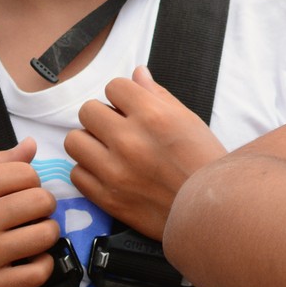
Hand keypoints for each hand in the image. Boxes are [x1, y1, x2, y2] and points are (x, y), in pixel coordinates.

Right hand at [0, 138, 60, 286]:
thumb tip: (32, 145)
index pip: (28, 174)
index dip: (30, 182)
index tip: (20, 194)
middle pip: (42, 201)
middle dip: (42, 206)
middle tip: (29, 215)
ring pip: (46, 234)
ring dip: (45, 233)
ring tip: (32, 236)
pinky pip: (38, 273)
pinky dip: (43, 265)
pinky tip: (32, 260)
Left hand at [65, 66, 227, 239]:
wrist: (210, 213)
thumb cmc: (205, 164)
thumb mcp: (189, 121)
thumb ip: (158, 95)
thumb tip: (137, 73)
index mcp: (153, 116)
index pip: (114, 86)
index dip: (122, 95)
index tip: (129, 107)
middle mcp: (130, 141)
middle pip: (87, 111)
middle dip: (102, 115)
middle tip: (117, 128)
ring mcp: (115, 171)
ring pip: (74, 140)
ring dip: (89, 142)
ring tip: (107, 150)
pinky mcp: (107, 198)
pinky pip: (76, 173)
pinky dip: (89, 171)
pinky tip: (107, 171)